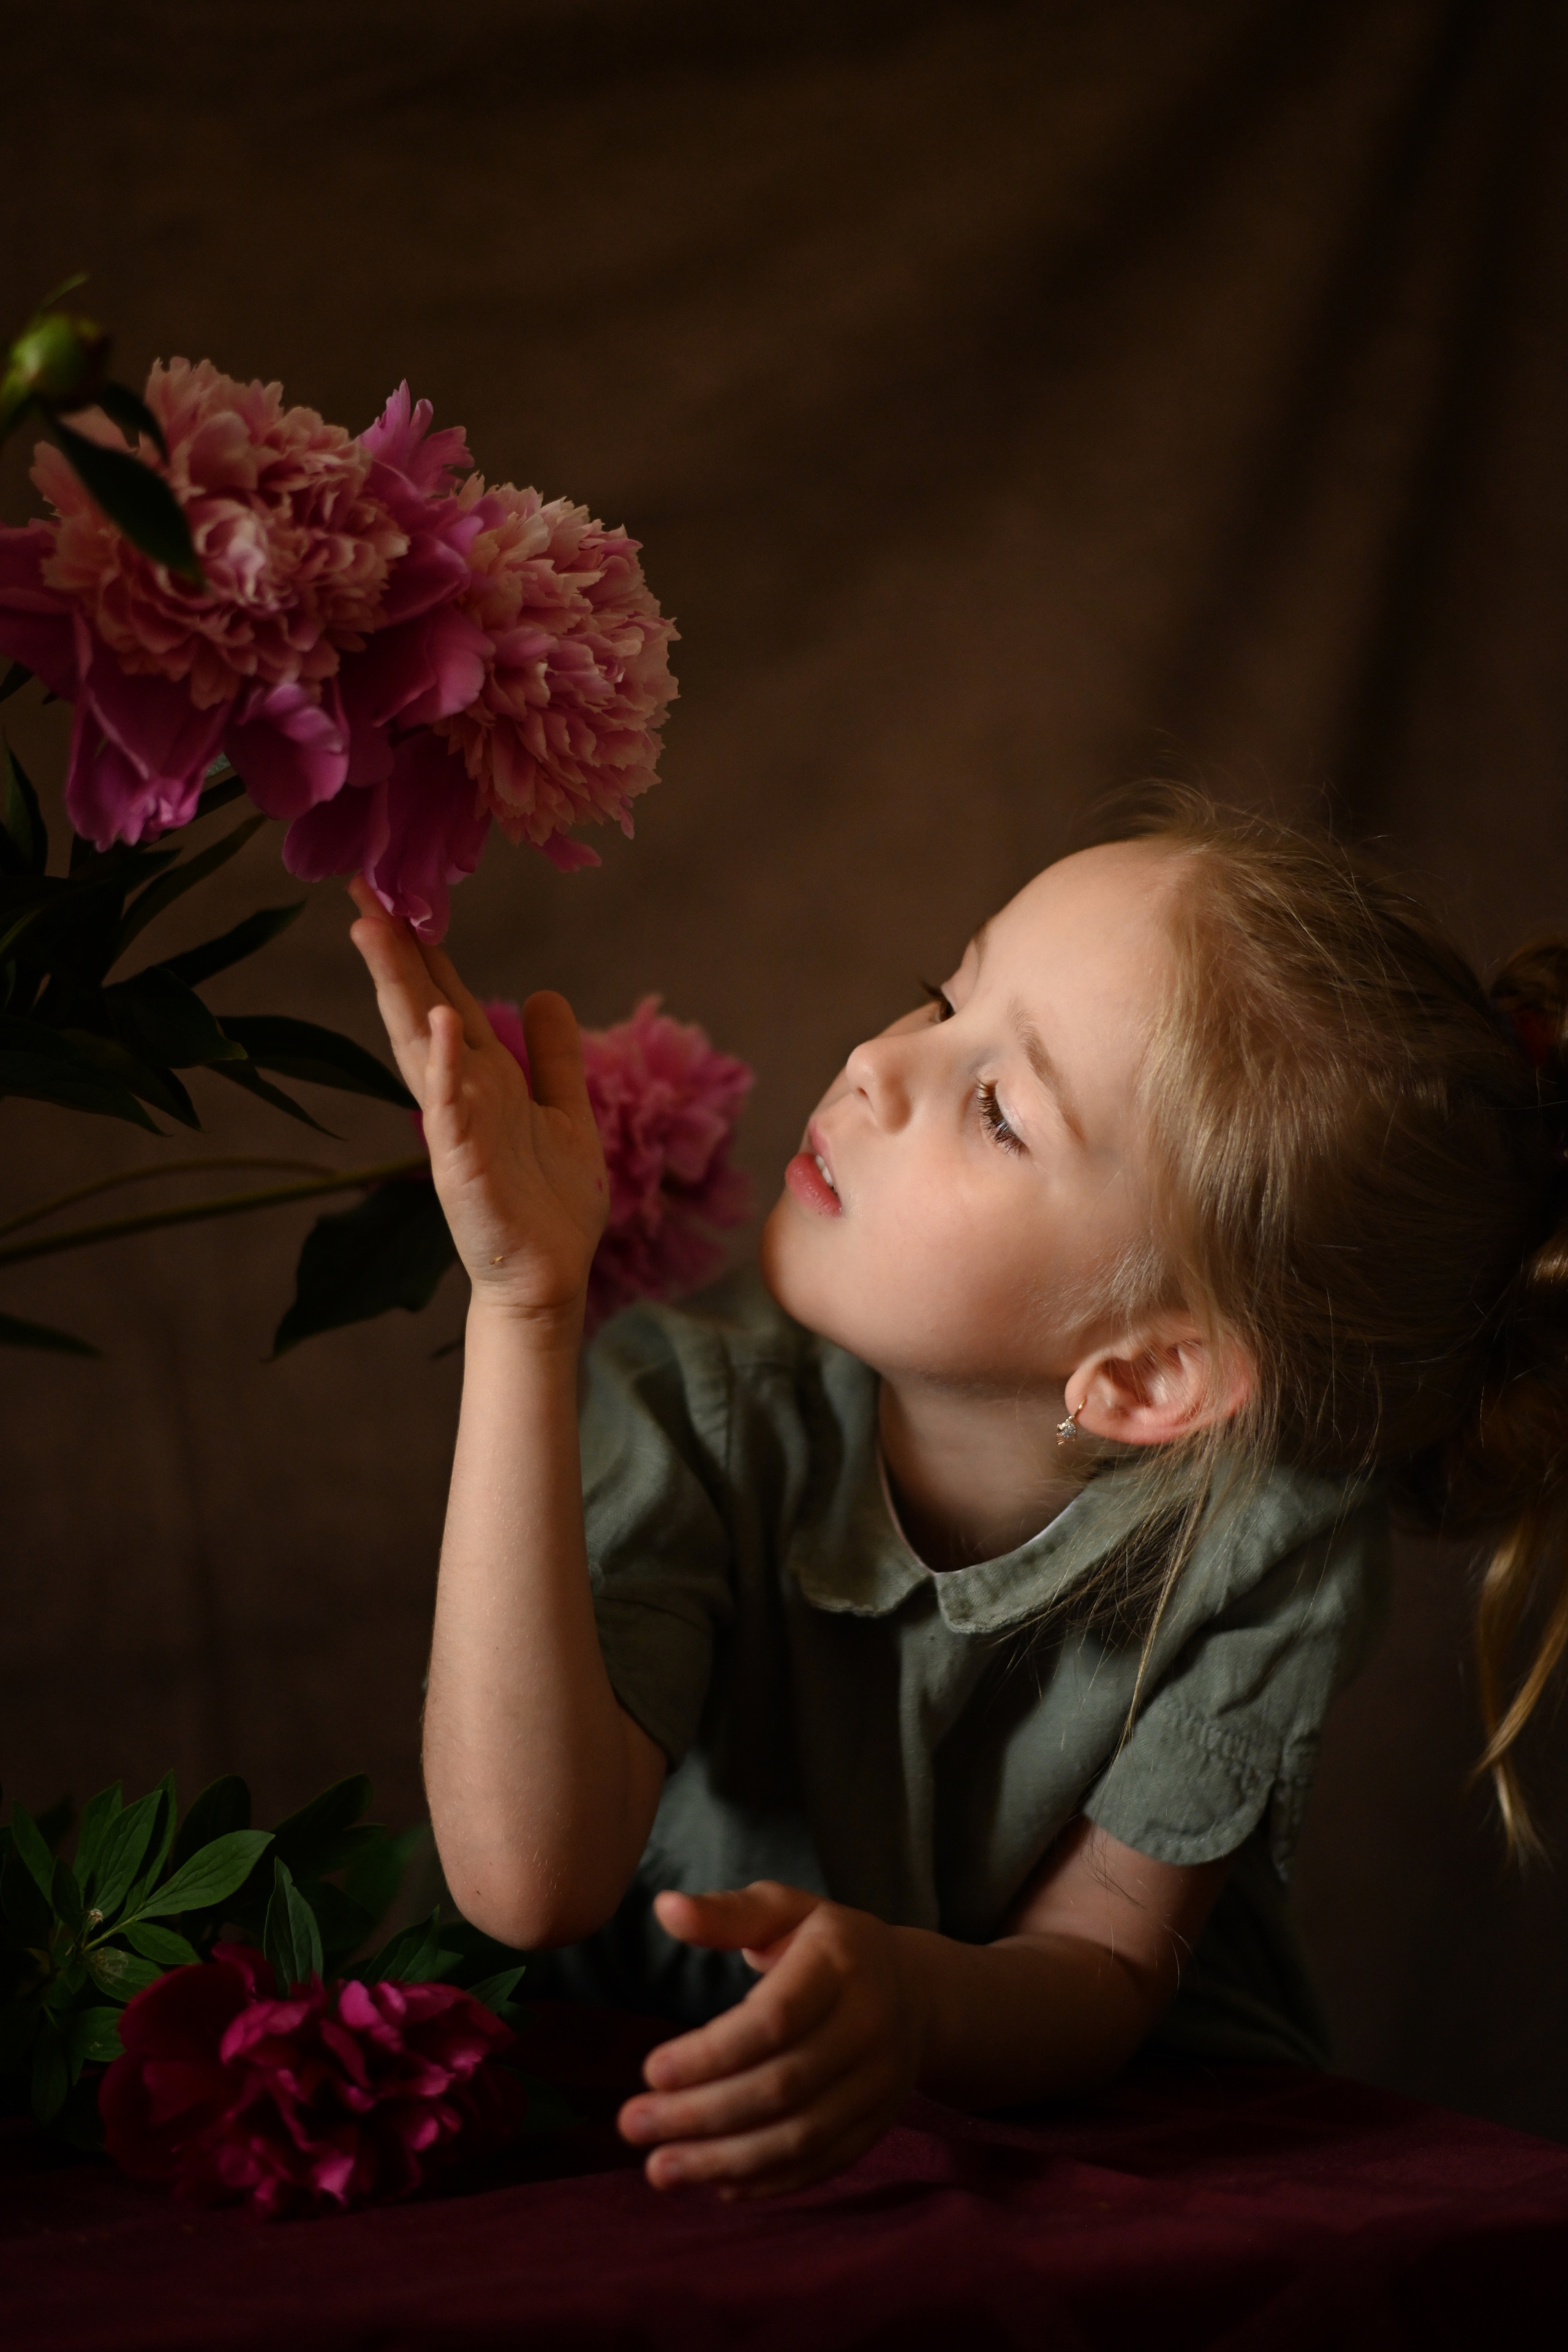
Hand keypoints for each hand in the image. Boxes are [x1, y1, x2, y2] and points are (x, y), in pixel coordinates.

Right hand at [347, 879, 606, 1323]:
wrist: (551, 1277)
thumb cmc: (551, 1202)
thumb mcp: (566, 1111)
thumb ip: (553, 1055)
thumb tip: (545, 993)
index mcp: (484, 1076)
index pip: (444, 996)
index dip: (422, 947)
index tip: (397, 890)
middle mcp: (462, 1092)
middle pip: (420, 1006)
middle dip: (392, 949)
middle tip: (361, 886)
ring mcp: (457, 1127)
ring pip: (422, 1045)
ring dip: (400, 988)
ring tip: (377, 929)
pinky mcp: (464, 1166)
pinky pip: (451, 1110)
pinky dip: (444, 1068)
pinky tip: (441, 1025)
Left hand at [617, 1882, 927, 2197]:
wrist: (915, 1991)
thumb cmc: (826, 1945)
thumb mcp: (783, 1910)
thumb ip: (726, 1913)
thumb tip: (665, 1907)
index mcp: (839, 1964)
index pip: (774, 2021)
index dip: (710, 2053)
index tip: (649, 2070)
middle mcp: (869, 2026)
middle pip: (781, 2085)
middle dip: (701, 2113)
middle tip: (632, 2124)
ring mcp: (879, 2083)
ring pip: (800, 2136)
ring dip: (724, 2159)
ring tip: (660, 2168)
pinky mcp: (877, 2125)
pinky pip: (821, 2164)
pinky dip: (768, 2181)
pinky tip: (716, 2183)